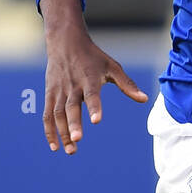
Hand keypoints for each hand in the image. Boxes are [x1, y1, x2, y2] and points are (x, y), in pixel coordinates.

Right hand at [40, 0, 147, 154]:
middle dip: (73, 124)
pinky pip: (47, 115)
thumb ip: (127, 85)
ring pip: (57, 113)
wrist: (65, 42)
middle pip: (71, 107)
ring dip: (63, 132)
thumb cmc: (93, 56)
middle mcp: (72, 85)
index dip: (94, 107)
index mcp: (89, 78)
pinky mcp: (50, 94)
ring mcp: (59, 90)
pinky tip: (55, 146)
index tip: (96, 121)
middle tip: (78, 140)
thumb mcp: (112, 66)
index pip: (91, 94)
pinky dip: (49, 130)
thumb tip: (144, 99)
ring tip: (71, 150)